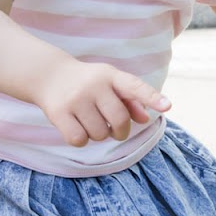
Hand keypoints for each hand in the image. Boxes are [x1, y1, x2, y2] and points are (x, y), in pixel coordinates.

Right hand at [34, 60, 170, 147]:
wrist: (48, 75)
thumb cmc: (88, 83)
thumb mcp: (109, 83)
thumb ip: (130, 99)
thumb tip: (145, 118)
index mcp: (110, 76)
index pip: (134, 86)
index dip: (152, 97)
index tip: (167, 106)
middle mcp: (94, 85)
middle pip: (119, 120)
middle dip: (121, 131)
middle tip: (116, 130)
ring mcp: (75, 99)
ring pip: (99, 134)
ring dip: (99, 135)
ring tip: (91, 122)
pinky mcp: (58, 113)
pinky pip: (79, 140)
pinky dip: (81, 140)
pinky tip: (77, 128)